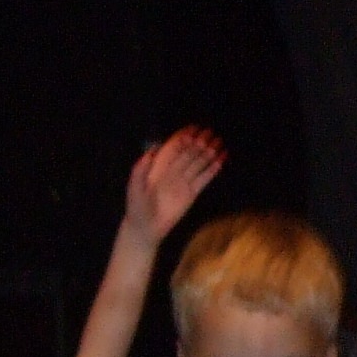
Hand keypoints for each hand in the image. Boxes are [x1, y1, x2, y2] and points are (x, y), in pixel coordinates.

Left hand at [123, 127, 225, 245]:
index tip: (194, 127)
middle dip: (199, 141)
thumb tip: (152, 150)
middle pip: (189, 152)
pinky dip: (213, 169)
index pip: (173, 147)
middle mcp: (173, 171)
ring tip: (220, 142)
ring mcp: (183, 182)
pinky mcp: (192, 193)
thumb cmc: (136, 207)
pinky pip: (204, 179)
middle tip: (212, 132)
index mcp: (159, 167)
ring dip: (209, 152)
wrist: (146, 228)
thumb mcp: (134, 188)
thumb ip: (140, 170)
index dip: (183, 137)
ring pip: (199, 163)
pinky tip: (221, 159)